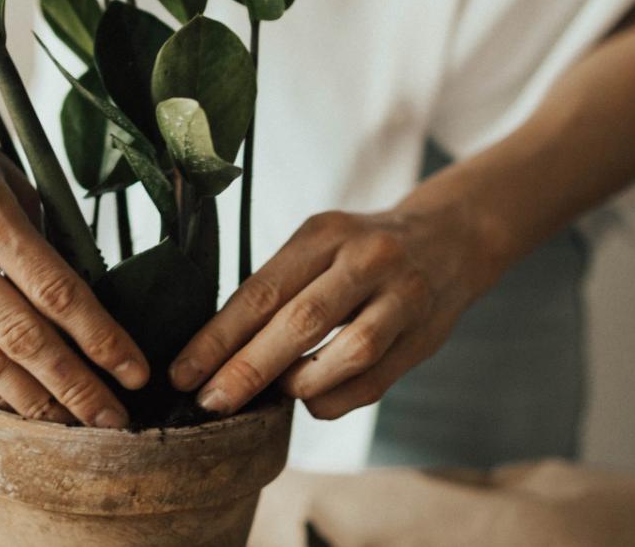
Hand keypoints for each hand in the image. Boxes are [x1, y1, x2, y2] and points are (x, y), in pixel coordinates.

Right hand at [0, 54, 147, 428]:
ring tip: (71, 426)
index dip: (100, 338)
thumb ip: (42, 238)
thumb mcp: (11, 175)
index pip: (55, 290)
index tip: (135, 371)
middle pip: (21, 336)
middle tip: (113, 421)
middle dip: (74, 386)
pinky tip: (18, 403)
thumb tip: (82, 305)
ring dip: (32, 400)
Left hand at [169, 207, 500, 419]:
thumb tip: (217, 350)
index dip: (218, 337)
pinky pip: (376, 379)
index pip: (261, 290)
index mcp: (324, 233)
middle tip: (210, 401)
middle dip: (248, 368)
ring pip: (348, 351)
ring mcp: (402, 296)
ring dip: (300, 382)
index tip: (183, 372)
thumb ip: (278, 288)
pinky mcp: (426, 334)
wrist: (450, 238)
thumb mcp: (318, 244)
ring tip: (272, 396)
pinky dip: (336, 398)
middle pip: (301, 321)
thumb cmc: (360, 250)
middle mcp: (366, 259)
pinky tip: (311, 400)